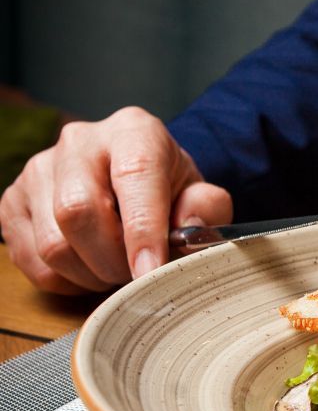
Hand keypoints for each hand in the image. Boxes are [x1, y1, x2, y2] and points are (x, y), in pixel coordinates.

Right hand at [0, 106, 231, 294]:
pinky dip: (65, 280)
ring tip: (117, 270)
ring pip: (52, 243)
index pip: (133, 176)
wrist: (134, 177)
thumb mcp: (200, 194)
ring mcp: (39, 170)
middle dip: (112, 260)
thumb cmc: (169, 189)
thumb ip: (206, 211)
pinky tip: (90, 268)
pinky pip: (31, 260)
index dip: (142, 231)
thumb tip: (189, 234)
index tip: (150, 272)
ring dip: (90, 274)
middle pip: (78, 212)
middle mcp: (80, 142)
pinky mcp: (14, 201)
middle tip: (137, 276)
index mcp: (133, 131)